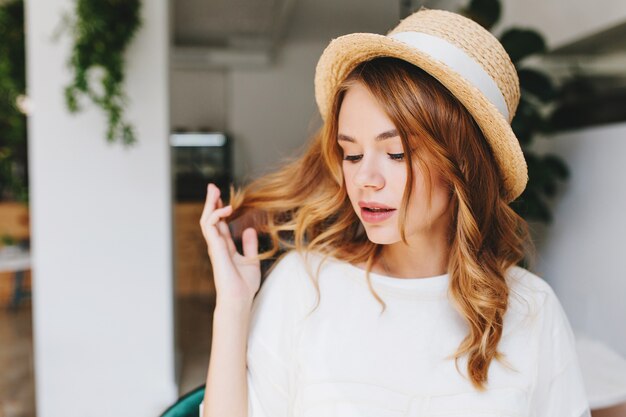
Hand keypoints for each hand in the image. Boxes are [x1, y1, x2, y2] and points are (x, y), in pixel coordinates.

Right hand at [199, 183, 260, 306]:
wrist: (239, 299)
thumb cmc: (244, 285)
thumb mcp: (251, 260)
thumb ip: (250, 245)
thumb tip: (249, 230)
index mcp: (225, 247)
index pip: (219, 224)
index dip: (220, 209)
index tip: (223, 196)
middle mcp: (218, 245)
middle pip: (210, 219)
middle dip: (210, 202)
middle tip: (212, 186)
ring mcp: (215, 247)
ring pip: (207, 220)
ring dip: (209, 204)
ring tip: (213, 190)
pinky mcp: (215, 249)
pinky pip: (210, 228)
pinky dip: (215, 215)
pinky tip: (225, 208)